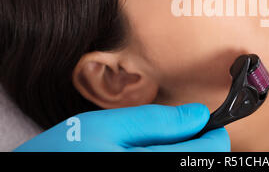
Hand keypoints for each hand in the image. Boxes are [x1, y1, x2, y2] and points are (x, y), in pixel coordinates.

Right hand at [14, 103, 229, 151]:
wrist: (41, 171)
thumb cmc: (66, 152)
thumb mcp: (107, 127)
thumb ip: (156, 122)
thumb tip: (199, 115)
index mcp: (147, 167)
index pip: (209, 153)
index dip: (213, 134)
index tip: (206, 122)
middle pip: (204, 166)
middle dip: (199, 146)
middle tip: (182, 133)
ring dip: (187, 157)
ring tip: (161, 146)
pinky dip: (174, 165)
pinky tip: (152, 155)